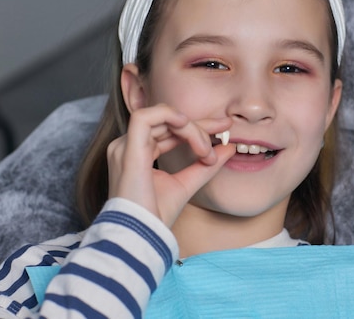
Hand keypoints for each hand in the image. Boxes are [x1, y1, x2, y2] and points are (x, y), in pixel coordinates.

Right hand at [106, 104, 234, 227]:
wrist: (141, 236)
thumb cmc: (156, 216)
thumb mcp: (186, 184)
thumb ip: (205, 166)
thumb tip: (229, 147)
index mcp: (138, 154)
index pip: (169, 130)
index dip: (197, 126)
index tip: (224, 128)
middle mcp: (128, 147)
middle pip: (168, 121)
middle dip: (200, 124)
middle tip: (224, 131)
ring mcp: (124, 147)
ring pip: (162, 117)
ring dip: (190, 127)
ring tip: (204, 149)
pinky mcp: (126, 150)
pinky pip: (146, 117)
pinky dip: (170, 117)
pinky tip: (188, 128)